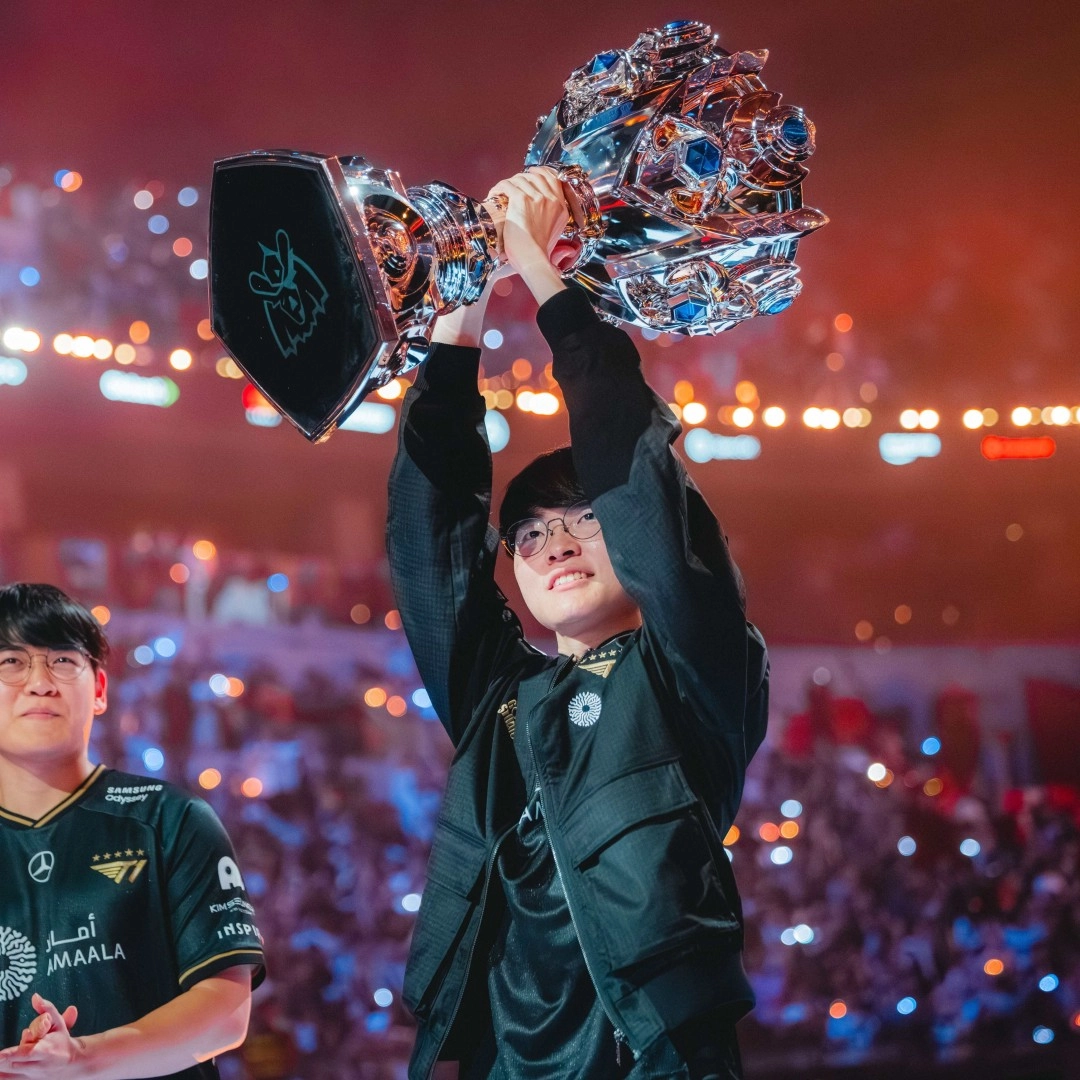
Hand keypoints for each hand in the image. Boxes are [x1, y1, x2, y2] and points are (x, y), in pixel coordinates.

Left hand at [0, 995, 81, 1076]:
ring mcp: (30, 1076)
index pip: (27, 1052)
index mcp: (47, 1050)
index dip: (12, 1055)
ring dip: (0, 1068)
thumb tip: (35, 997)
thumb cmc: (61, 1040)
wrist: (72, 1064)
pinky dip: (2, 1075)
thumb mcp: (58, 1022)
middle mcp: (37, 1065)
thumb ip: (46, 1009)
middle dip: (3, 1059)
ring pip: (9, 1075)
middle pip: (14, 1063)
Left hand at [487, 169, 568, 305]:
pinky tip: (493, 195)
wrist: (532, 259)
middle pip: (536, 175)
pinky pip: (508, 185)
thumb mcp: (555, 236)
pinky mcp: (521, 199)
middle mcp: (551, 200)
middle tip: (512, 184)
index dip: (540, 173)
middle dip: (522, 177)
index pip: (553, 178)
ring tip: (500, 192)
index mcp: (560, 207)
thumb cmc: (539, 254)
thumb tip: (561, 242)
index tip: (531, 174)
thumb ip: (554, 227)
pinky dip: (498, 188)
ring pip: (520, 179)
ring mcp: (537, 198)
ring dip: (509, 183)